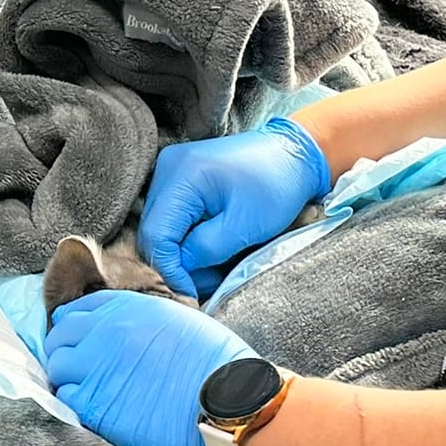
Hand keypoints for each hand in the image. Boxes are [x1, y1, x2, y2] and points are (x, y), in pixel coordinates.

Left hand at [44, 290, 271, 445]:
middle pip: (61, 337)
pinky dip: (71, 402)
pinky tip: (89, 408)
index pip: (80, 309)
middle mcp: (105, 332)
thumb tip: (134, 336)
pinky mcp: (94, 406)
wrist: (227, 404)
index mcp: (128, 309)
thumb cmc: (220, 365)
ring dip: (65, 376)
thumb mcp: (183, 322)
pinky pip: (65, 399)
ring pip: (57, 367)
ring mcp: (95, 368)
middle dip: (64, 349)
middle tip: (75, 365)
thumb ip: (148, 322)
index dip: (74, 324)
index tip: (75, 335)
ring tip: (82, 389)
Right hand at [137, 118, 332, 299]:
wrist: (293, 152)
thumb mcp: (244, 226)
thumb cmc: (276, 186)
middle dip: (176, 263)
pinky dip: (187, 237)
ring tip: (215, 265)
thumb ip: (206, 250)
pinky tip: (210, 245)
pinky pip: (171, 216)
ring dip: (182, 253)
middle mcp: (167, 167)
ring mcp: (170, 169)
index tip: (191, 292)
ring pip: (160, 226)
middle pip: (152, 231)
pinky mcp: (178, 177)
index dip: (169, 269)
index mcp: (183, 175)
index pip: (155, 234)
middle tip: (207, 282)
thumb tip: (180, 270)